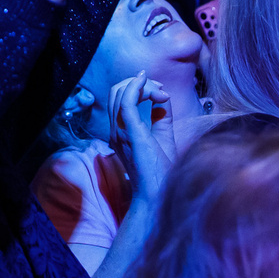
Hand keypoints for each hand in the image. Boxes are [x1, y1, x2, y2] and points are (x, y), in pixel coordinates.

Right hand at [107, 75, 177, 203]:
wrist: (156, 195)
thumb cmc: (160, 171)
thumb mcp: (163, 136)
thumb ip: (162, 115)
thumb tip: (162, 96)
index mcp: (120, 131)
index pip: (119, 98)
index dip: (137, 87)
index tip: (160, 91)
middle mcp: (115, 130)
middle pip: (116, 92)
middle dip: (139, 83)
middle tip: (159, 88)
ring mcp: (119, 132)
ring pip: (120, 93)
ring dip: (141, 85)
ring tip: (159, 90)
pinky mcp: (129, 133)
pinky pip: (126, 102)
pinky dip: (136, 88)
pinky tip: (150, 83)